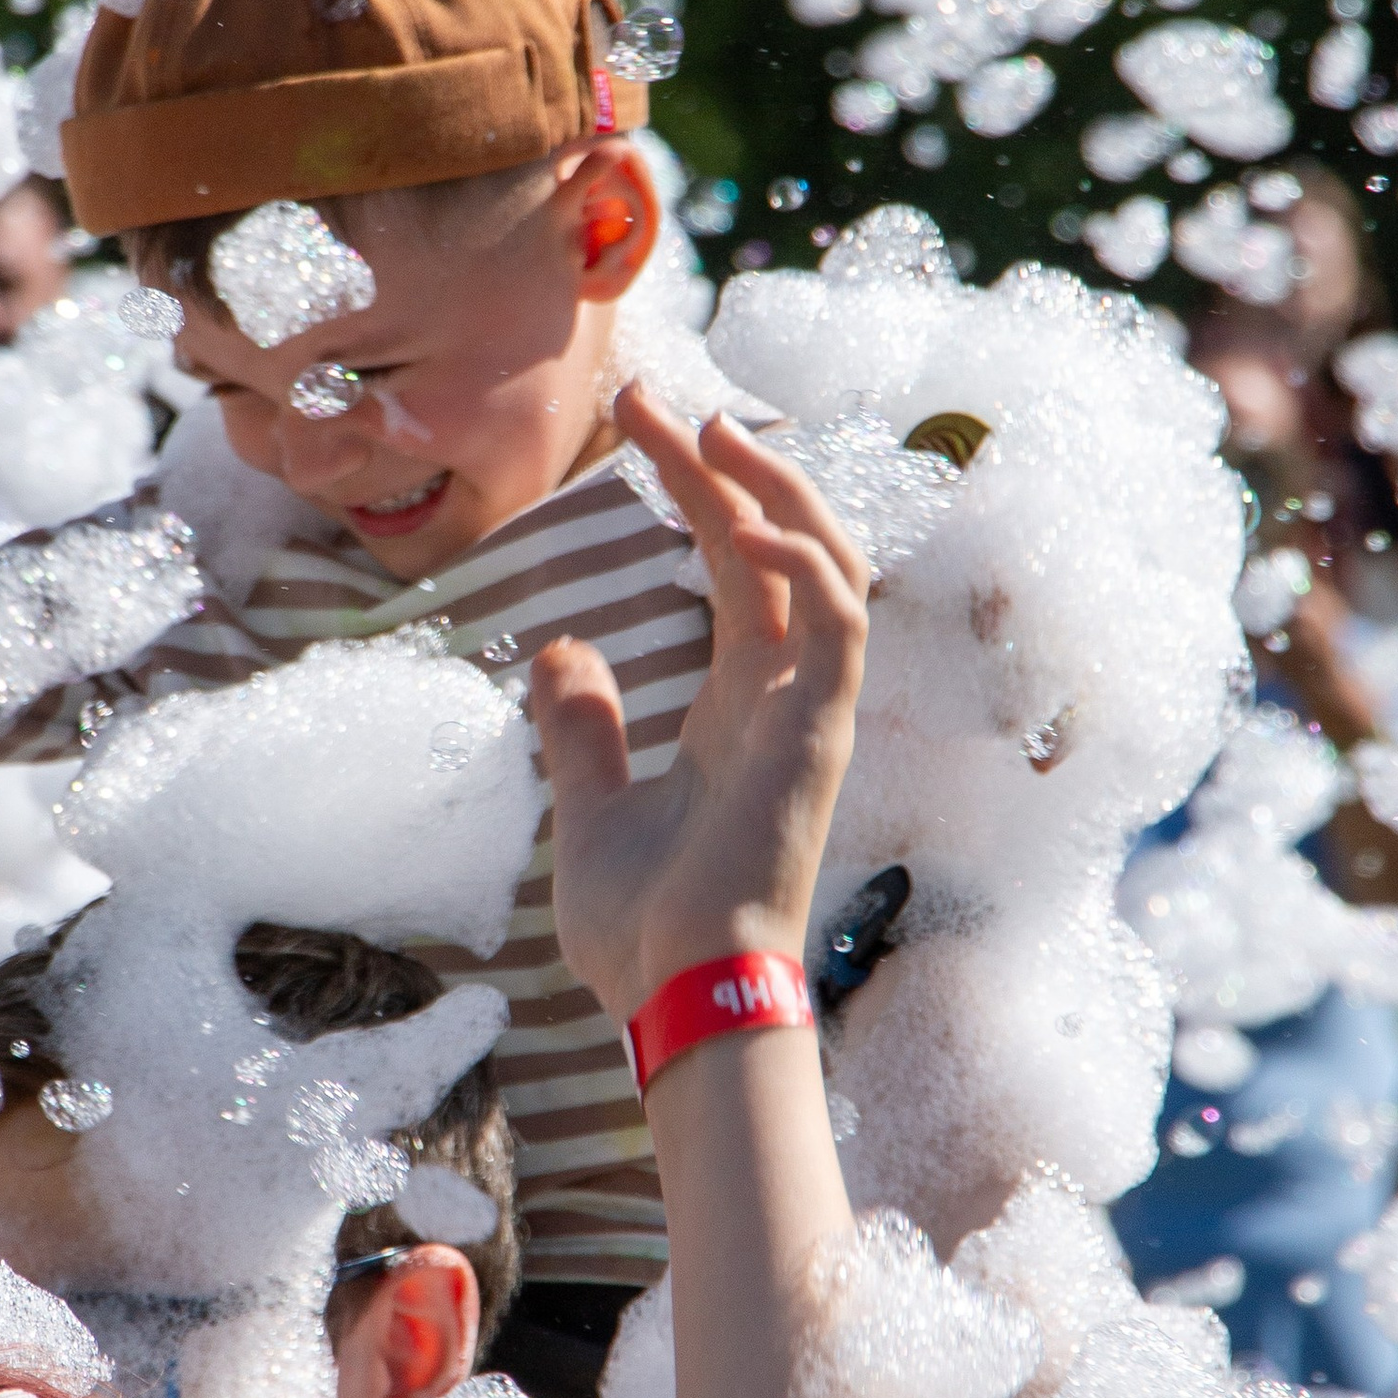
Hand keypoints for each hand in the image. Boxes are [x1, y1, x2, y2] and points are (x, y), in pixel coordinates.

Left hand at [532, 389, 868, 1022]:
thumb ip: (581, 731)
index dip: (693, 485)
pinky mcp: (819, 734)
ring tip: (706, 429)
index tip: (635, 421)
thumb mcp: (587, 811)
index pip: (733, 564)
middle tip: (647, 396)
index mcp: (738, 706)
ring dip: (774, 487)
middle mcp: (784, 696)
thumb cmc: (642, 932)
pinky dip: (803, 561)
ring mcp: (809, 712)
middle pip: (771, 543)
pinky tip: (743, 520)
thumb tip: (563, 652)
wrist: (677, 1001)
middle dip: (717, 462)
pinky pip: (835, 622)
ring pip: (825, 563)